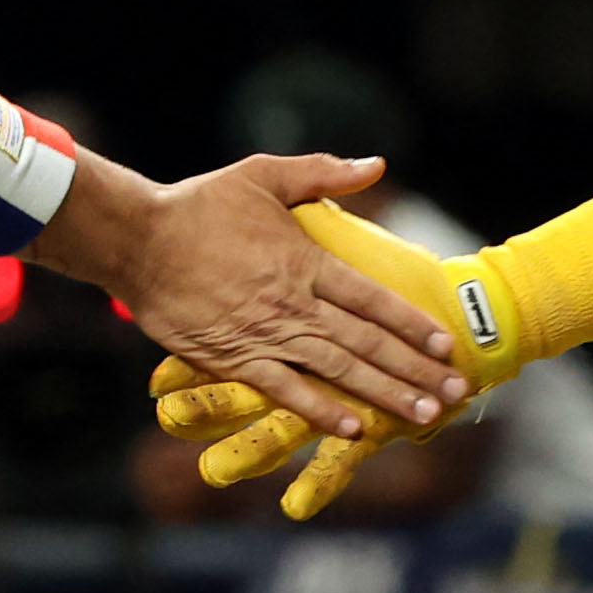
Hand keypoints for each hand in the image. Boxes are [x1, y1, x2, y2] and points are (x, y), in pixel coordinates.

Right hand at [151, 199, 512, 519]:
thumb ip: (323, 173)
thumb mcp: (264, 174)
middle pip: (367, 343)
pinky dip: (321, 411)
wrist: (137, 240)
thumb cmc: (200, 204)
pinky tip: (353, 428)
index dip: (414, 324)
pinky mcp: (233, 359)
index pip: (373, 299)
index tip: (447, 344)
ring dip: (385, 395)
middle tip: (455, 391)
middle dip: (416, 370)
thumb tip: (377, 164)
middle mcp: (293, 304)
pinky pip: (286, 392)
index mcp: (305, 261)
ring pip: (337, 372)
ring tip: (424, 414)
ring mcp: (265, 336)